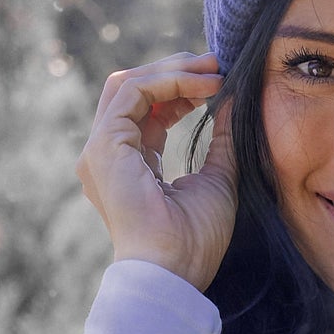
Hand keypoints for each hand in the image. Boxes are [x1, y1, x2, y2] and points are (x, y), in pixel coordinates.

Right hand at [76, 50, 236, 290]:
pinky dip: (169, 81)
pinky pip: (133, 92)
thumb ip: (220, 138)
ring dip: (174, 70)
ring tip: (213, 69)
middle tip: (216, 63)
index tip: (219, 82)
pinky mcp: (104, 146)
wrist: (174, 271)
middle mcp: (107, 153)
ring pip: (129, 83)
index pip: (147, 110)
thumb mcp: (218, 177)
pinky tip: (204, 86)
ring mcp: (100, 149)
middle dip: (176, 70)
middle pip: (133, 90)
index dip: (181, 89)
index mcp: (128, 164)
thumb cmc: (194, 239)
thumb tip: (233, 99)